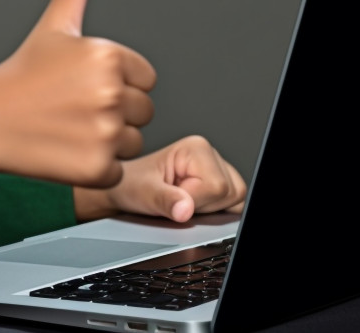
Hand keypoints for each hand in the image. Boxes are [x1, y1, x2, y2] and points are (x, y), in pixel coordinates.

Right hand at [0, 0, 156, 187]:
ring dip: (108, 141)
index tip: (82, 84)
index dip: (117, 82)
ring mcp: (105, 131)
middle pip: (144, 110)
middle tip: (74, 108)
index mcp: (108, 55)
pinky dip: (96, 167)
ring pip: (133, 141)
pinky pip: (118, 169)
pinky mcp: (98, 166)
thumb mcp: (54, 25)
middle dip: (115, 112)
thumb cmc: (21, 74)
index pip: (145, 77)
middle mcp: (110, 92)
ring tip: (70, 128)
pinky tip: (67, 151)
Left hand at [73, 135, 246, 222]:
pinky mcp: (218, 182)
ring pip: (235, 200)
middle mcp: (210, 154)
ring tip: (183, 201)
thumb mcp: (143, 194)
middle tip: (178, 200)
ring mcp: (216, 168)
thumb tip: (186, 209)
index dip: (197, 202)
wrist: (124, 189)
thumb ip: (166, 201)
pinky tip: (192, 205)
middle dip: (205, 206)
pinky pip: (232, 205)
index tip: (176, 200)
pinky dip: (214, 212)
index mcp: (196, 148)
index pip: (218, 187)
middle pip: (232, 193)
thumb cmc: (131, 185)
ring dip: (210, 209)